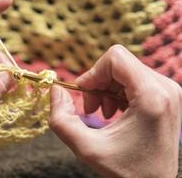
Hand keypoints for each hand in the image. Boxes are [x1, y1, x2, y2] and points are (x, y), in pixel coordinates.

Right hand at [49, 45, 181, 176]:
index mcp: (152, 96)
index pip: (116, 58)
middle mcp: (165, 88)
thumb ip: (61, 118)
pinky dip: (117, 92)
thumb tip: (55, 89)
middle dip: (97, 83)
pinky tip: (114, 112)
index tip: (83, 93)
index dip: (92, 72)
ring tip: (103, 113)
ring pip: (125, 70)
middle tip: (91, 108)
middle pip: (119, 64)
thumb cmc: (125, 171)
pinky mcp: (165, 95)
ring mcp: (168, 91)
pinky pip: (133, 80)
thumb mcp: (85, 148)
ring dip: (106, 88)